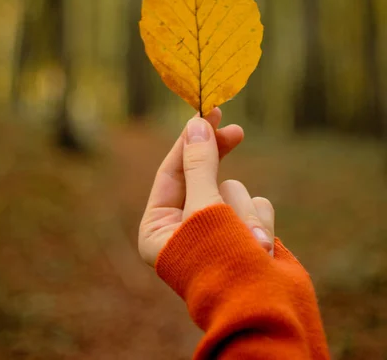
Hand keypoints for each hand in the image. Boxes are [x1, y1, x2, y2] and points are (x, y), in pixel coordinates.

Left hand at [139, 108, 274, 266]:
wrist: (265, 311)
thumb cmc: (222, 260)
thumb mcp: (204, 206)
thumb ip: (200, 164)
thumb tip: (196, 123)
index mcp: (158, 227)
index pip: (171, 171)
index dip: (190, 140)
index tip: (207, 112)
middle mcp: (185, 229)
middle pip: (203, 177)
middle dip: (222, 168)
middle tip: (235, 131)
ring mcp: (217, 233)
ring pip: (234, 191)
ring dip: (242, 210)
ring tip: (245, 237)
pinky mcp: (244, 236)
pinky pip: (254, 208)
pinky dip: (259, 222)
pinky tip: (261, 247)